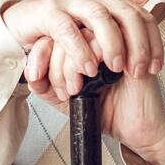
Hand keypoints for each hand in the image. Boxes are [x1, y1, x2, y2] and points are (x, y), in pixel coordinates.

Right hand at [4, 0, 163, 102]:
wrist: (19, 25)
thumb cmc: (61, 34)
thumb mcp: (95, 35)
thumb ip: (118, 38)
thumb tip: (146, 56)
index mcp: (110, 1)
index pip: (143, 18)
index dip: (153, 44)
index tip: (156, 69)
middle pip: (128, 16)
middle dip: (138, 45)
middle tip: (139, 72)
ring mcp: (71, 0)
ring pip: (101, 18)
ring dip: (113, 45)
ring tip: (117, 69)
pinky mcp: (49, 11)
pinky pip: (68, 30)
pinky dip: (80, 50)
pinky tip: (88, 69)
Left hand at [6, 0, 164, 164]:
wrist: (135, 129)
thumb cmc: (106, 112)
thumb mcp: (65, 100)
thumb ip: (45, 85)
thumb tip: (30, 73)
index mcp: (79, 47)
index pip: (51, 36)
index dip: (39, 56)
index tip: (38, 77)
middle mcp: (94, 40)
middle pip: (62, 34)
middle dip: (56, 68)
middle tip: (67, 91)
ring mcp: (112, 40)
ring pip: (80, 35)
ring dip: (71, 67)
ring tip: (79, 89)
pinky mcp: (129, 45)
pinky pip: (101, 41)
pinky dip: (92, 62)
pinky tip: (95, 81)